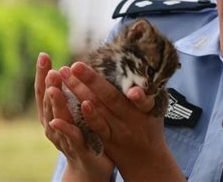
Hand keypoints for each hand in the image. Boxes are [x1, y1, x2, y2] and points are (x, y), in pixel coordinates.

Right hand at [34, 53, 113, 181]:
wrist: (90, 167)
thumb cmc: (84, 134)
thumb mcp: (77, 110)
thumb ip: (75, 92)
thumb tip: (74, 67)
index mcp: (55, 112)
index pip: (46, 89)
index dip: (43, 73)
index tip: (43, 55)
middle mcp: (54, 124)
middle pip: (48, 102)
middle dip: (48, 85)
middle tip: (49, 69)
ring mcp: (63, 137)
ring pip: (57, 118)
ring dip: (55, 103)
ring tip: (53, 88)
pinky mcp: (77, 148)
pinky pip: (71, 137)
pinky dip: (66, 128)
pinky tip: (60, 119)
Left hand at [59, 61, 184, 181]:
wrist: (144, 157)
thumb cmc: (150, 124)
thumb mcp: (157, 108)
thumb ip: (149, 91)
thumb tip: (144, 67)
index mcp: (147, 110)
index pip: (144, 101)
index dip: (140, 97)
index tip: (133, 91)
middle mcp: (131, 120)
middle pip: (111, 99)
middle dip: (92, 81)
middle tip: (76, 66)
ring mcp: (117, 131)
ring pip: (97, 109)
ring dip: (79, 91)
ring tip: (64, 74)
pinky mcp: (105, 140)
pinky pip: (91, 127)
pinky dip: (79, 115)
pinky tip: (66, 105)